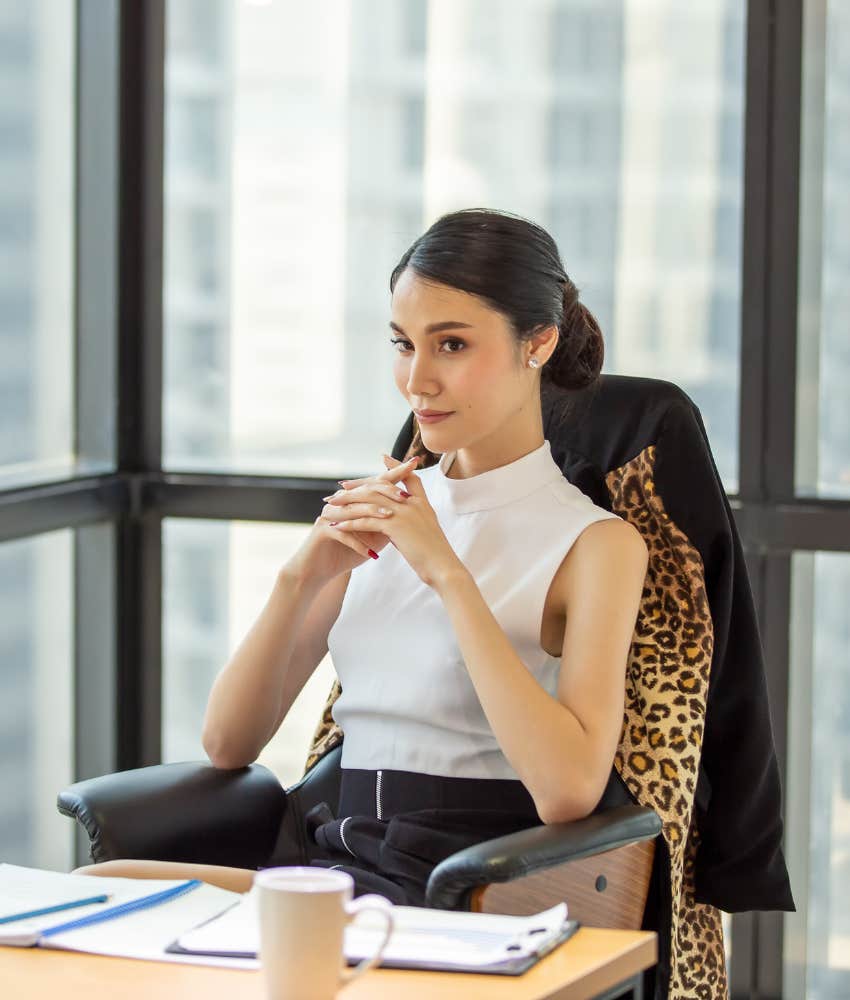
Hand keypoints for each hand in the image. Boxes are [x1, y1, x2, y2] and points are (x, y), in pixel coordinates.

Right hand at [286, 456, 420, 586]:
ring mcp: (330, 514)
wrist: (321, 570)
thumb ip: (389, 521)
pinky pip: (343, 533)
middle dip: (386, 491)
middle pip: (365, 490)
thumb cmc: (348, 551)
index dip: (396, 472)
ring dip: (372, 513)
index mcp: (355, 499)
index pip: (378, 482)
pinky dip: (358, 544)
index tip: (415, 462)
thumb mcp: (374, 535)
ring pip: (354, 509)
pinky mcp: (322, 530)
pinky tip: (372, 553)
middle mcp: (341, 502)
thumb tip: (413, 510)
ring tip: (389, 518)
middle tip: (404, 496)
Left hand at [322, 454, 463, 589]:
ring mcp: (404, 513)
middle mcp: (413, 503)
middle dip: (359, 485)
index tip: (383, 459)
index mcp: (422, 503)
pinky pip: (365, 521)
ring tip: (332, 507)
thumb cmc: (436, 555)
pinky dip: (349, 524)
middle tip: (342, 487)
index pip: (409, 477)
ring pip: (369, 502)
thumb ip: (414, 521)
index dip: (397, 467)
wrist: (443, 567)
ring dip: (348, 504)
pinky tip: (336, 527)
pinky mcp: (395, 526)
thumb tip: (399, 522)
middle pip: (381, 486)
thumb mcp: (427, 531)